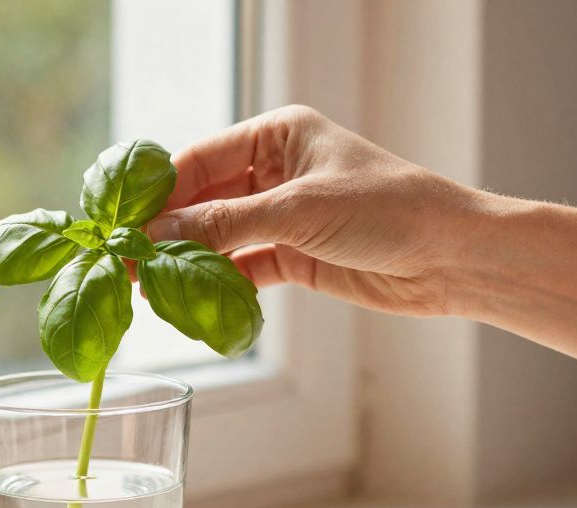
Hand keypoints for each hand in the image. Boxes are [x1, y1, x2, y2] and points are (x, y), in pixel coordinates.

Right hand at [144, 105, 492, 317]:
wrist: (454, 259)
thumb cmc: (390, 210)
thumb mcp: (299, 210)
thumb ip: (225, 224)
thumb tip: (159, 237)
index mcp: (277, 136)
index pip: (198, 160)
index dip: (158, 193)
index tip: (122, 223)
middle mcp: (274, 172)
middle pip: (201, 202)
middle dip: (167, 232)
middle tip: (127, 262)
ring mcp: (281, 216)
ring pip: (216, 239)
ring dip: (187, 263)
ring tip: (148, 288)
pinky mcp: (292, 257)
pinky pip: (239, 269)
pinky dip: (216, 285)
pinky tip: (189, 301)